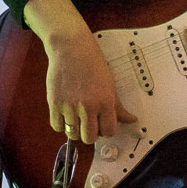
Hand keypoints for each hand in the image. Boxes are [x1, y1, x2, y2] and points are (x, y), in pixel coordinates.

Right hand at [44, 29, 136, 144]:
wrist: (71, 49)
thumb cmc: (92, 64)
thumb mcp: (110, 84)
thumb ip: (118, 107)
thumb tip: (131, 120)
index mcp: (105, 101)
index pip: (109, 131)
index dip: (106, 130)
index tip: (103, 125)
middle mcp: (88, 106)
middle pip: (90, 138)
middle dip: (91, 133)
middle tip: (90, 123)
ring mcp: (70, 106)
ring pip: (73, 134)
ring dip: (76, 129)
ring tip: (77, 117)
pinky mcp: (54, 103)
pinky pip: (57, 126)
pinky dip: (62, 124)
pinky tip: (66, 115)